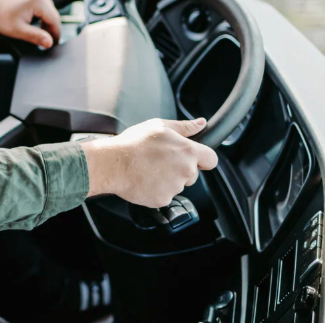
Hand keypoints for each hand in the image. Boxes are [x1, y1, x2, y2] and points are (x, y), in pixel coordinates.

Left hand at [0, 0, 61, 48]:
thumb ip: (35, 36)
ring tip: (39, 32)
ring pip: (49, 8)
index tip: (53, 44)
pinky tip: (35, 20)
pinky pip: (44, 2)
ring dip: (46, 20)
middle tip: (45, 41)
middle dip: (50, 27)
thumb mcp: (17, 29)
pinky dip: (42, 12)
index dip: (55, 33)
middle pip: (53, 13)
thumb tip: (49, 43)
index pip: (54, 19)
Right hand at [82, 118, 217, 207]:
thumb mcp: (158, 126)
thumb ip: (184, 127)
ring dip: (168, 179)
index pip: (211, 159)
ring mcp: (175, 187)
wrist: (113, 163)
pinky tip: (145, 180)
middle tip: (160, 161)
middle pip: (193, 174)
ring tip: (149, 169)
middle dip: (181, 169)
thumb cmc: (133, 143)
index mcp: (187, 151)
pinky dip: (156, 190)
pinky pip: (165, 195)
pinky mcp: (163, 199)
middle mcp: (185, 170)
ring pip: (178, 185)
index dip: (204, 158)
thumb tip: (201, 123)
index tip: (194, 158)